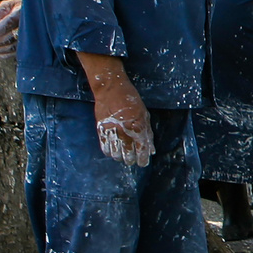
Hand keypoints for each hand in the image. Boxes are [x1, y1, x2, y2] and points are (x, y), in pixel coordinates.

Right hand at [80, 52, 153, 166]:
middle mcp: (125, 132)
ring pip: (115, 154)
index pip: (142, 150)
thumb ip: (148, 133)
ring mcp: (112, 132)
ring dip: (120, 158)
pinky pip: (104, 147)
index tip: (143, 163)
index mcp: (138, 128)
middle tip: (132, 161)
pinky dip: (109, 152)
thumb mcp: (145, 115)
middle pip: (128, 155)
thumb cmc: (131, 100)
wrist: (111, 90)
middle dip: (131, 160)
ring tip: (123, 157)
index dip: (143, 159)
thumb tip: (152, 149)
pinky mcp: (101, 130)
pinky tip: (113, 151)